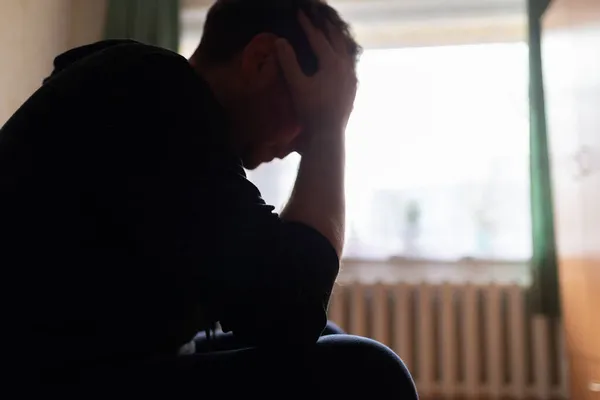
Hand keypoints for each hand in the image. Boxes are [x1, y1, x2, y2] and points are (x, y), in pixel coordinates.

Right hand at [275, 12, 357, 142]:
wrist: (328, 134)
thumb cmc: (310, 109)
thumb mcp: (296, 84)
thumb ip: (288, 61)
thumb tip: (281, 41)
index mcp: (332, 62)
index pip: (318, 38)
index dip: (307, 25)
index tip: (300, 13)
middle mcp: (345, 66)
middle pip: (336, 41)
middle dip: (327, 28)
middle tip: (319, 18)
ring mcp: (351, 78)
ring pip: (346, 52)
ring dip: (337, 41)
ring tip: (331, 34)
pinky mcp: (353, 89)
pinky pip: (349, 66)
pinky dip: (343, 56)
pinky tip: (340, 61)